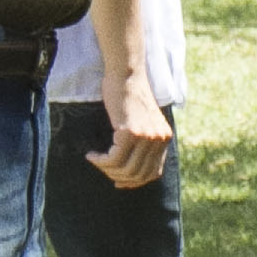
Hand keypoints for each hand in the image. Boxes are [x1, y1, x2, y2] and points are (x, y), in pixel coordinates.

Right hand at [90, 72, 171, 190]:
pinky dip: (100, 161)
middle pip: (138, 174)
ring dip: (107, 169)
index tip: (118, 181)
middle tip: (102, 168)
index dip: (134, 181)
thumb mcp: (142, 122)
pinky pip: (114, 159)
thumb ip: (142, 144)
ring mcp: (147, 136)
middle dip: (117, 177)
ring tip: (96, 160)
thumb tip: (129, 175)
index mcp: (164, 138)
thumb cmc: (128, 96)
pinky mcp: (131, 132)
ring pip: (125, 169)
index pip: (153, 173)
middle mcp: (159, 139)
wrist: (125, 74)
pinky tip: (92, 155)